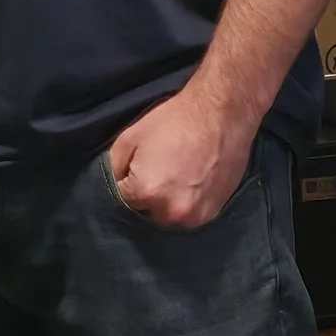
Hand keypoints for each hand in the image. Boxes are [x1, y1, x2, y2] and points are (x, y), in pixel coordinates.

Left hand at [106, 83, 257, 229]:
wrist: (220, 116)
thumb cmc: (174, 122)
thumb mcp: (130, 137)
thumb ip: (115, 166)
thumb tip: (114, 183)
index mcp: (147, 192)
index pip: (122, 201)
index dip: (125, 185)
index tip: (132, 173)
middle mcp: (171, 212)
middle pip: (146, 214)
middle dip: (144, 198)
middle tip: (154, 173)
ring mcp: (195, 217)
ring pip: (168, 218)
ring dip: (165, 204)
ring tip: (173, 177)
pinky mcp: (213, 214)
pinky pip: (189, 217)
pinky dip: (185, 205)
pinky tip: (189, 182)